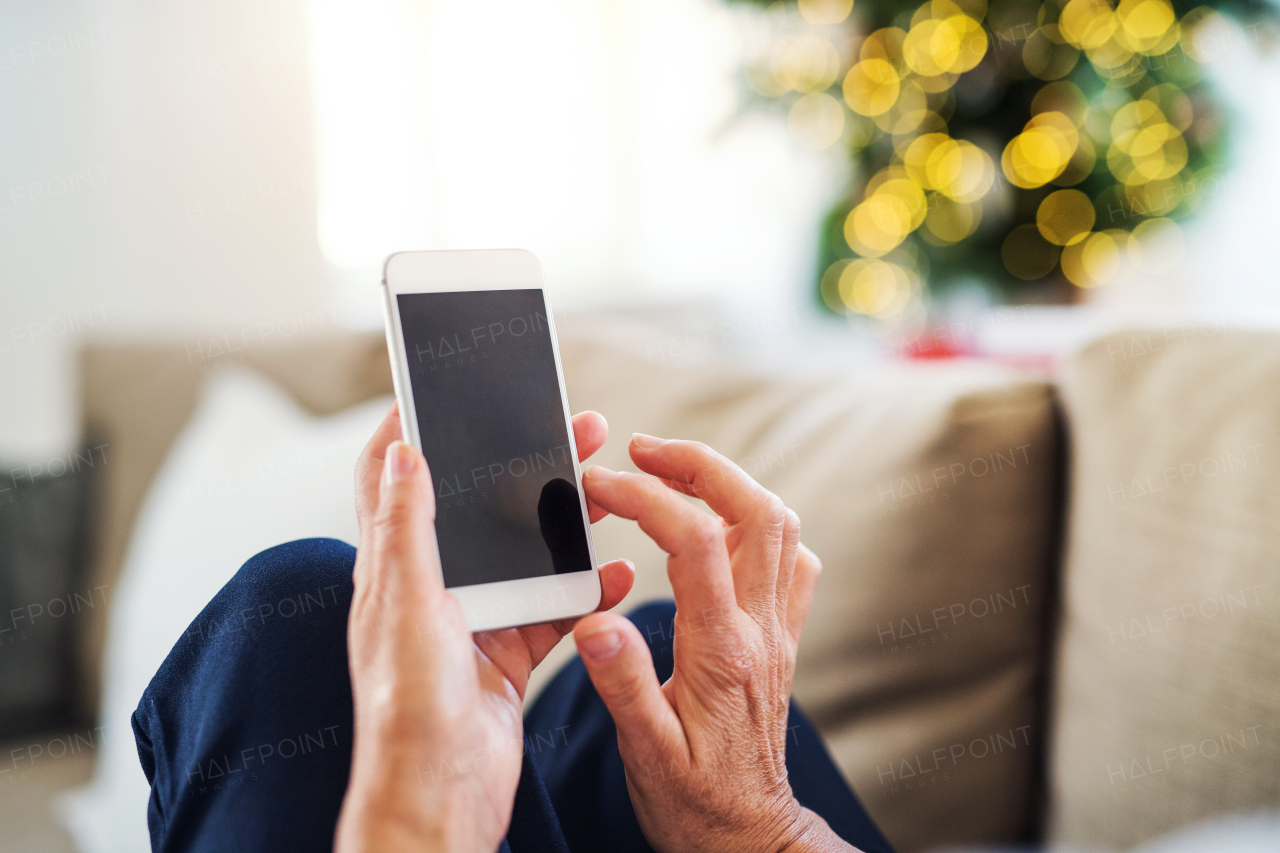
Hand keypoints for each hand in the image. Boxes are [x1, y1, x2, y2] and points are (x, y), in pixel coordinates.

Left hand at [335, 403, 633, 851]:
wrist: (442, 799)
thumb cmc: (410, 710)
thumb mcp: (407, 608)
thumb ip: (408, 531)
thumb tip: (404, 450)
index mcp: (394, 570)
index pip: (390, 480)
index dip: (409, 429)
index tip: (441, 387)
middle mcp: (432, 589)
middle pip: (476, 505)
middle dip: (519, 460)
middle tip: (570, 426)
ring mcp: (473, 622)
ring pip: (525, 552)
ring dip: (563, 518)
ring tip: (606, 485)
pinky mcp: (509, 654)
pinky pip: (556, 607)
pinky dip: (589, 587)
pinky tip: (621, 572)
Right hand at [573, 435, 851, 852]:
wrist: (750, 834)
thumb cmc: (694, 802)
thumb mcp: (646, 753)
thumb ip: (623, 684)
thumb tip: (597, 620)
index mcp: (722, 650)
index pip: (696, 540)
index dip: (646, 497)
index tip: (599, 485)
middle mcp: (760, 629)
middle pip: (756, 510)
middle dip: (700, 463)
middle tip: (643, 450)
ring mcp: (778, 630)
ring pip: (779, 524)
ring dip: (727, 482)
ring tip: (670, 471)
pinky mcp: (781, 638)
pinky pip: (790, 559)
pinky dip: (756, 523)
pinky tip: (718, 527)